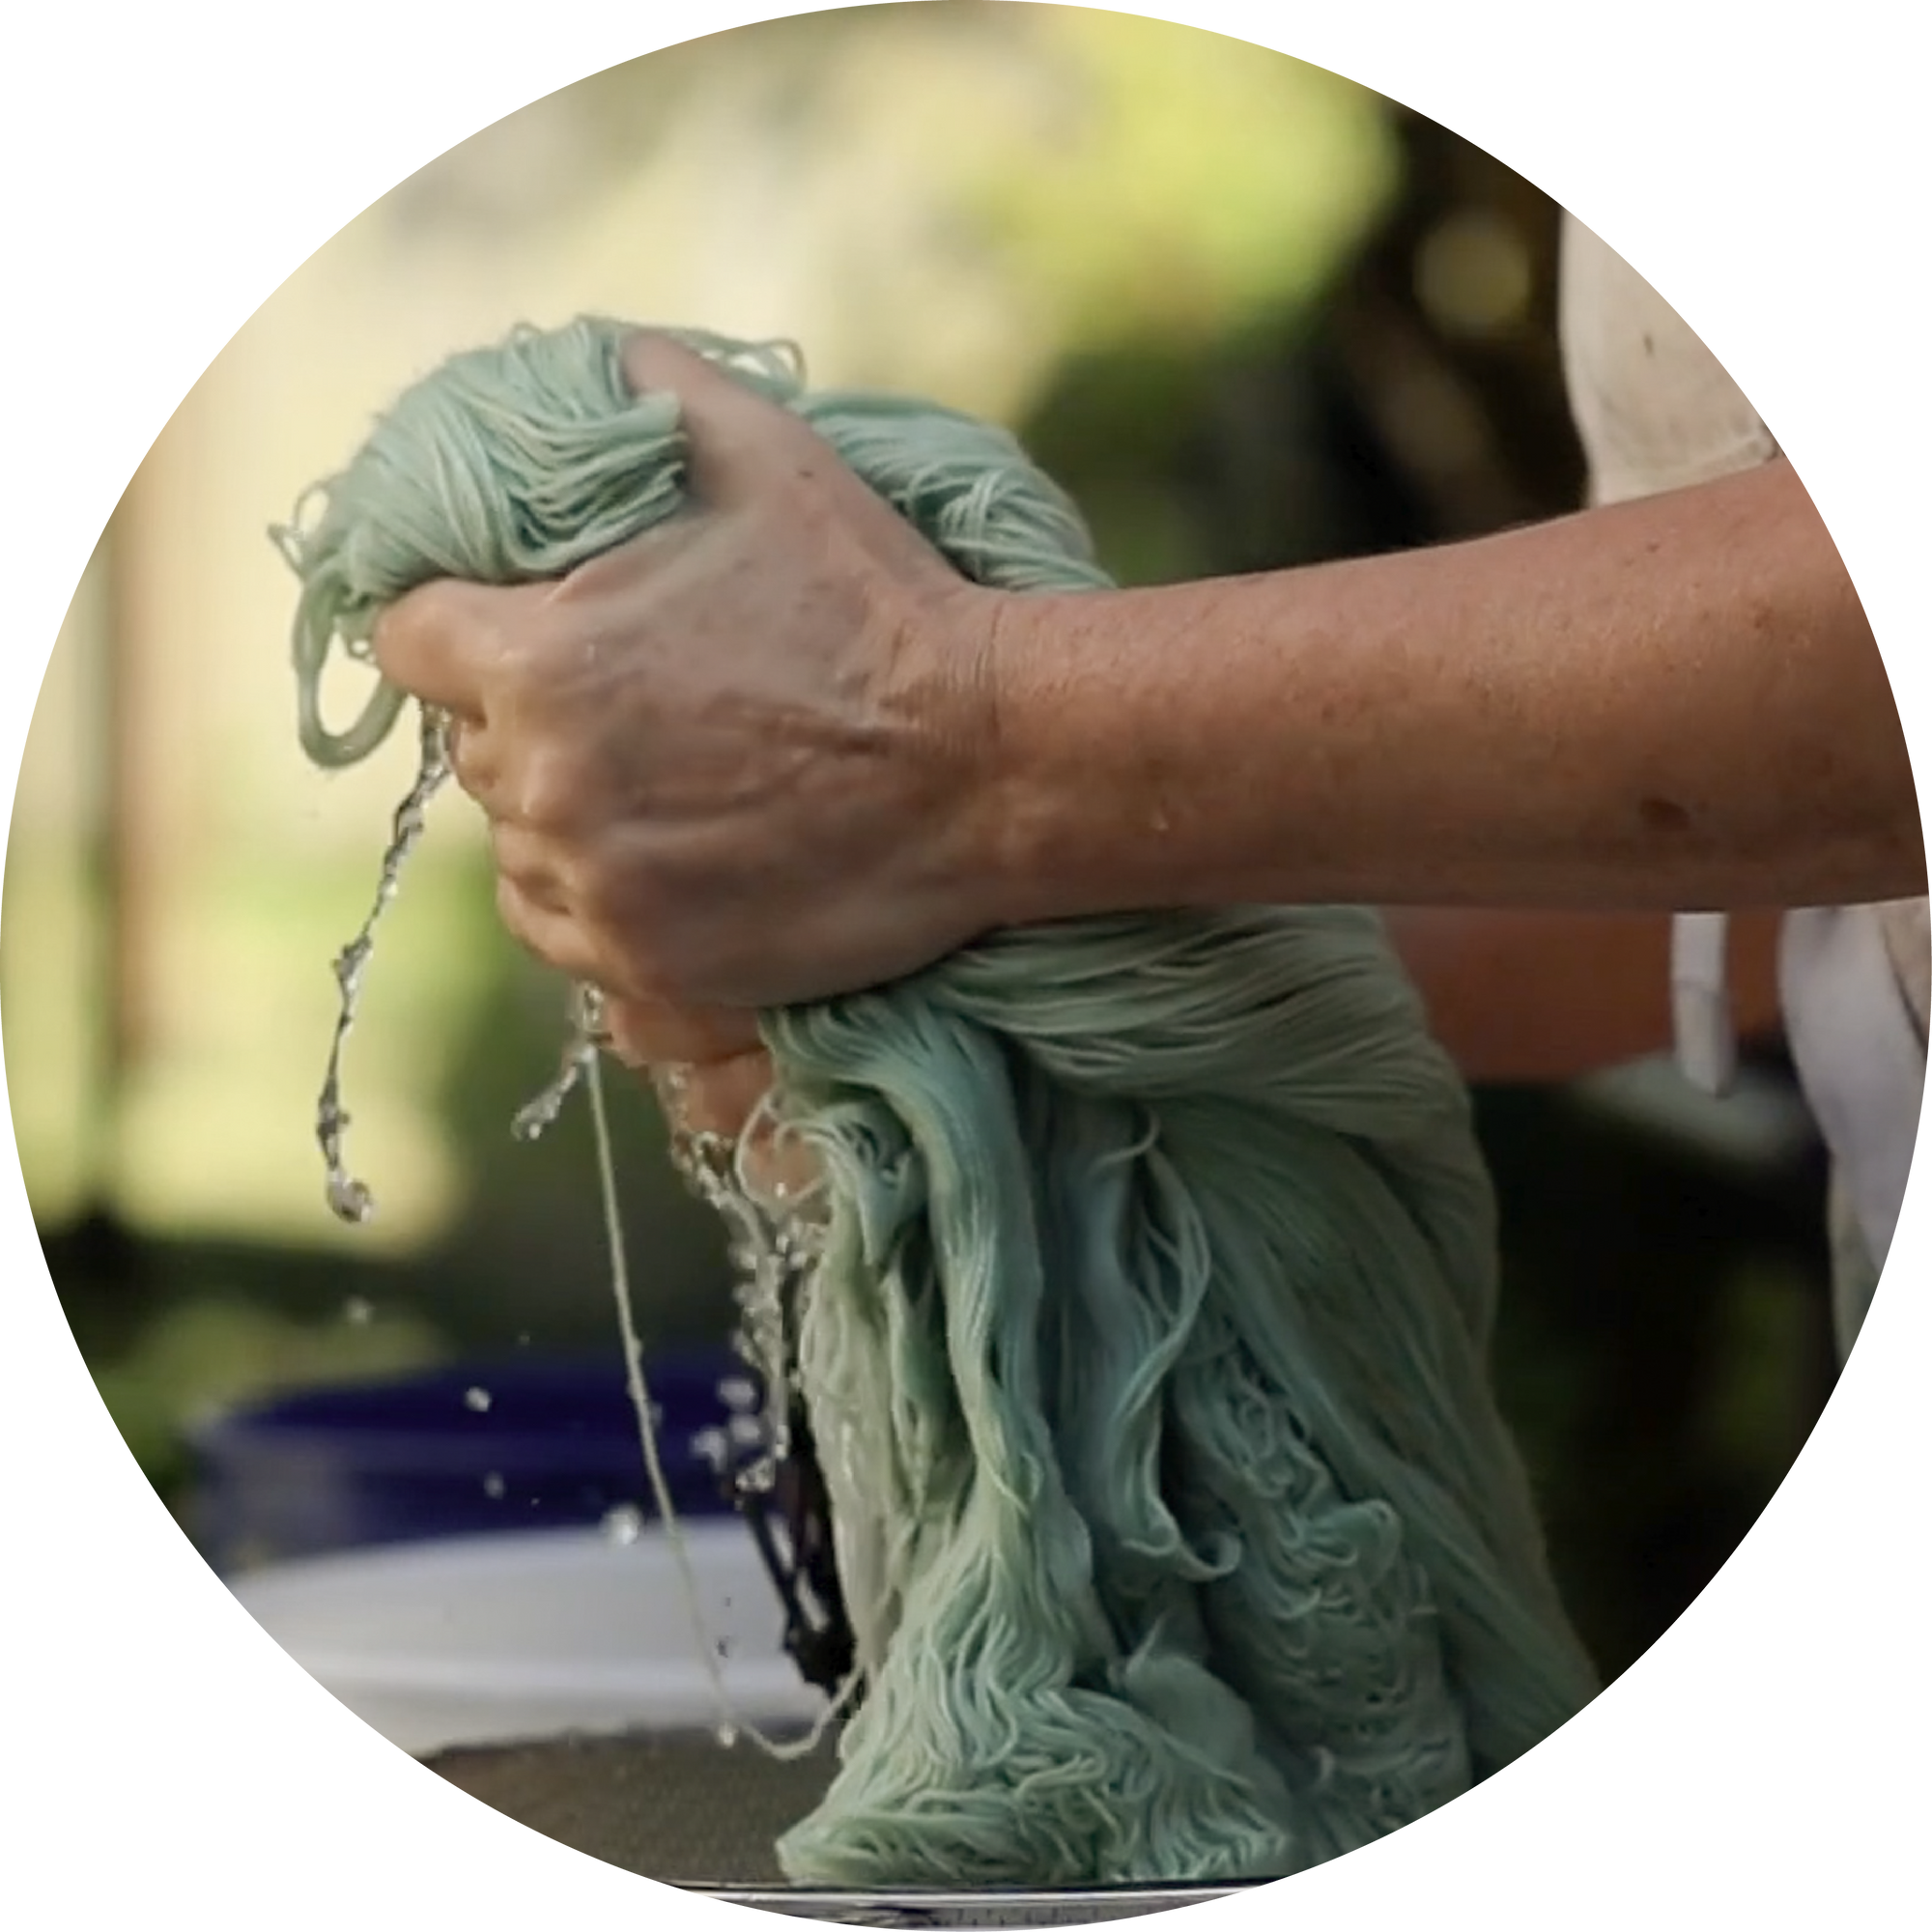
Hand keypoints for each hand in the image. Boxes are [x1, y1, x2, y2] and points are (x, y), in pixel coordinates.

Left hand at [371, 331, 1009, 1133]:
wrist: (991, 766)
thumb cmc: (879, 608)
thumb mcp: (767, 457)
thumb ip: (651, 392)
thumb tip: (594, 365)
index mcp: (540, 658)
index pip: (406, 641)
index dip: (456, 626)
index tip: (510, 628)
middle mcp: (548, 785)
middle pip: (473, 750)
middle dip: (530, 722)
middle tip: (631, 705)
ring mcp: (600, 889)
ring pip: (515, 850)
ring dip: (561, 818)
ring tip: (658, 790)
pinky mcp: (654, 969)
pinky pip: (562, 935)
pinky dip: (592, 901)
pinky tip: (659, 863)